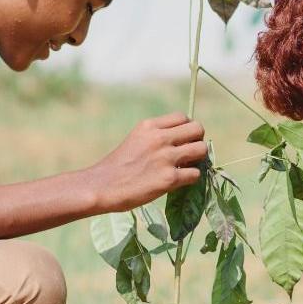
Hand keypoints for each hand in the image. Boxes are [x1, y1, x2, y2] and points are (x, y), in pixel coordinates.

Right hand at [89, 113, 207, 211]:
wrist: (101, 186)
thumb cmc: (117, 166)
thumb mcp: (135, 139)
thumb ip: (156, 135)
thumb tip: (181, 140)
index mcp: (149, 126)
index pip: (183, 117)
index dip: (187, 129)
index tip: (181, 140)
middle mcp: (160, 138)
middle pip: (198, 130)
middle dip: (196, 141)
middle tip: (188, 154)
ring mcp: (166, 158)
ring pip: (201, 150)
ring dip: (197, 160)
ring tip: (185, 167)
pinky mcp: (169, 179)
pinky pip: (195, 174)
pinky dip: (190, 178)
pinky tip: (178, 182)